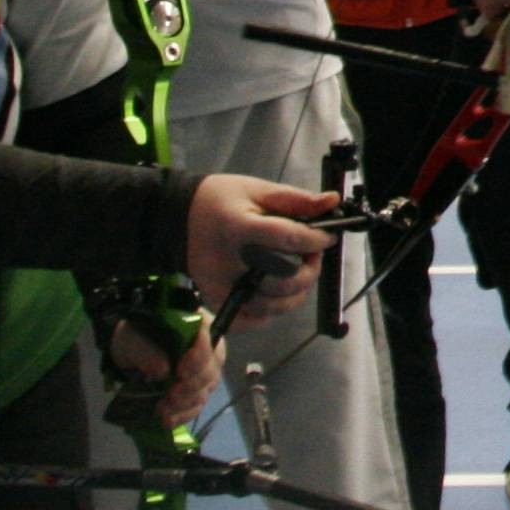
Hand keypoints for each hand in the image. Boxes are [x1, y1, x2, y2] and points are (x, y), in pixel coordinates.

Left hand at [108, 315, 221, 428]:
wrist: (128, 353)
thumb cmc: (134, 338)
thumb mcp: (135, 339)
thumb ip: (148, 351)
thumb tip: (163, 371)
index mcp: (196, 326)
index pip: (209, 338)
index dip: (199, 355)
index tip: (180, 371)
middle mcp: (206, 349)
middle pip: (211, 369)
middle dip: (192, 385)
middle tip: (171, 395)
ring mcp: (201, 371)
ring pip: (205, 390)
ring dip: (185, 403)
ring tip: (163, 410)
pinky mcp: (193, 390)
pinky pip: (196, 405)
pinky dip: (183, 415)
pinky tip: (168, 420)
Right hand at [181, 178, 337, 319]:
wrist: (177, 220)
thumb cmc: (219, 202)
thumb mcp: (257, 190)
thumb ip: (296, 199)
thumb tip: (332, 202)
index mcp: (238, 228)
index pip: (287, 239)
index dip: (316, 239)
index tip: (327, 236)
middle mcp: (227, 263)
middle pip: (283, 279)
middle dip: (309, 269)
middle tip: (311, 254)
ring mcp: (219, 287)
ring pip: (272, 305)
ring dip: (296, 292)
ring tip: (297, 271)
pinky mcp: (214, 301)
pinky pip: (251, 320)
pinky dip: (270, 311)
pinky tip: (275, 291)